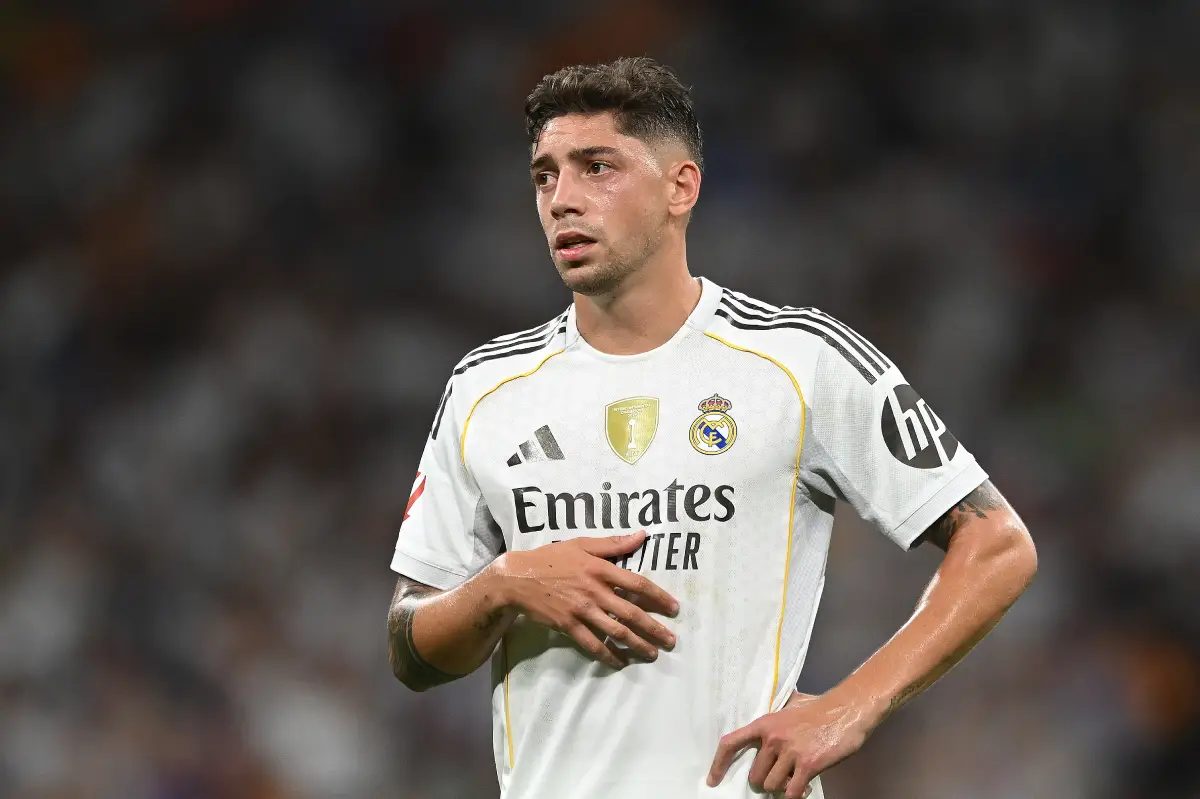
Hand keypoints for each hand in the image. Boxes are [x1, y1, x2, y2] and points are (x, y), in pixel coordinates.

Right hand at [495, 531, 678, 668]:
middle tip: (671, 640)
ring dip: (637, 645)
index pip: (637, 584)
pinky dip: (608, 655)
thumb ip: (613, 543)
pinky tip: (620, 662)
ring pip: (616, 631)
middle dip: (654, 629)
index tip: (674, 608)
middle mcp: (595, 591)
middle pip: (631, 613)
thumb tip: (642, 535)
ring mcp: (582, 610)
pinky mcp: (568, 626)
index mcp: (600, 568)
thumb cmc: (552, 558)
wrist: (518, 578)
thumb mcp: (582, 543)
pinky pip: (593, 644)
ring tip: (652, 654)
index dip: (658, 597)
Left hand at [707, 691, 877, 797]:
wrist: (847, 710)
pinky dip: (795, 795)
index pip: (731, 743)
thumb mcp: (790, 704)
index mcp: (765, 723)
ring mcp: (790, 752)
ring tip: (794, 779)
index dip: (718, 764)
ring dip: (782, 787)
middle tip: (779, 777)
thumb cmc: (819, 706)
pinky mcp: (808, 765)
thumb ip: (777, 713)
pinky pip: (791, 792)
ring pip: (772, 786)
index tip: (713, 780)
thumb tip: (772, 712)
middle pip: (755, 776)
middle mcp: (773, 738)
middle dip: (765, 781)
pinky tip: (803, 787)